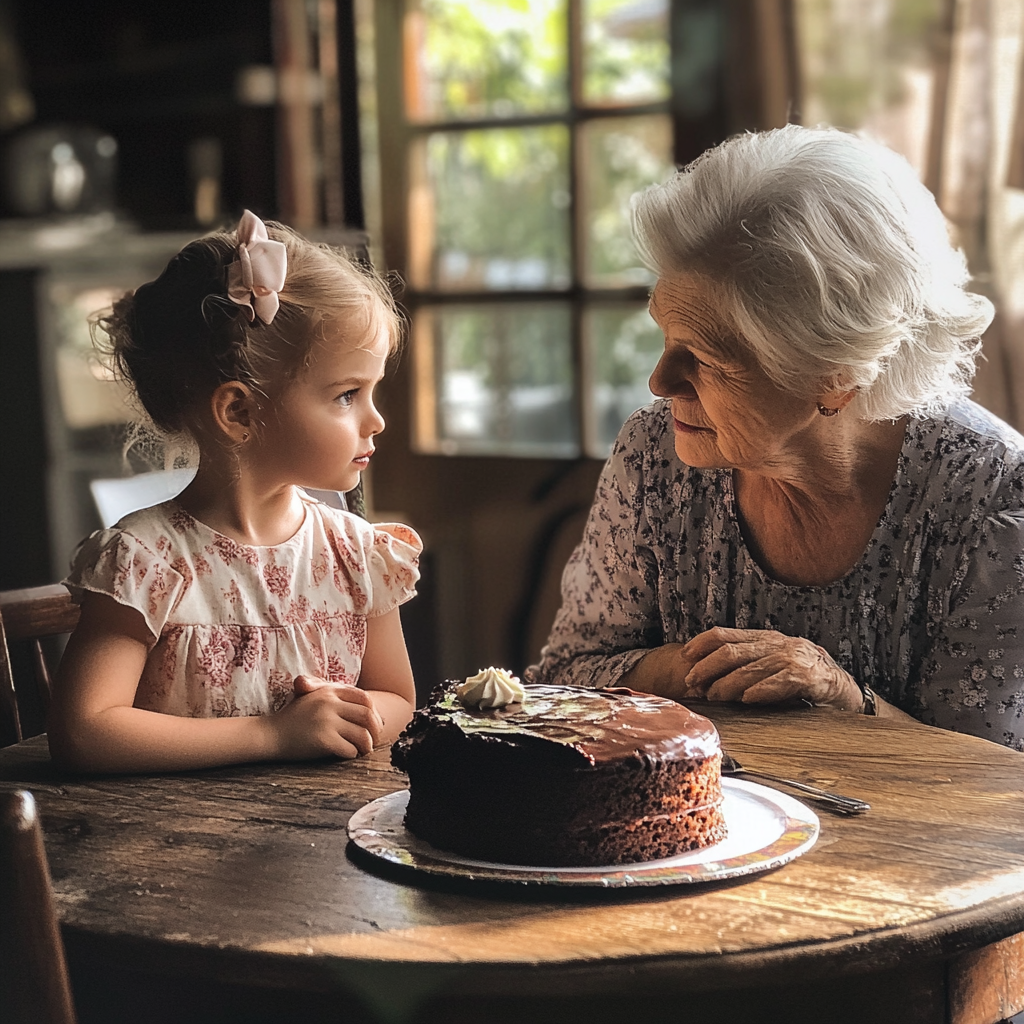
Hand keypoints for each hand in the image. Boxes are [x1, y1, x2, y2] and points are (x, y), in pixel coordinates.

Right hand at [269, 676, 384, 760]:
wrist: (270, 734)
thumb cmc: (293, 718)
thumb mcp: (312, 697)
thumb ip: (335, 696)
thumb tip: (368, 707)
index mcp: (329, 691)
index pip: (365, 698)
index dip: (374, 712)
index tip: (374, 724)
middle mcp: (330, 703)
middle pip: (367, 716)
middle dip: (375, 731)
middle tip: (372, 741)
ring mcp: (326, 721)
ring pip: (362, 735)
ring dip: (366, 746)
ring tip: (362, 750)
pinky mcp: (323, 740)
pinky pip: (349, 750)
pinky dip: (351, 755)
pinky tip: (346, 755)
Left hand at [678, 627, 863, 710]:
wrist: (847, 694)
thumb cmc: (804, 684)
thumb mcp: (771, 668)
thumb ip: (745, 669)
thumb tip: (706, 682)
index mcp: (765, 639)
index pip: (724, 634)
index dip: (700, 644)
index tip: (683, 657)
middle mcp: (777, 644)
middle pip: (732, 651)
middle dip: (707, 667)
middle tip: (692, 683)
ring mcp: (794, 658)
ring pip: (751, 667)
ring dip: (728, 683)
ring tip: (713, 695)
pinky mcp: (810, 677)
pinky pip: (780, 681)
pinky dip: (761, 690)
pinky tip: (747, 699)